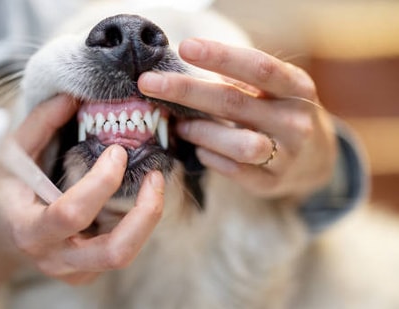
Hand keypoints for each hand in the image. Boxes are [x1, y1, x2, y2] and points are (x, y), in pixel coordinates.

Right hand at [0, 95, 163, 308]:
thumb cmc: (3, 190)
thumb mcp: (11, 153)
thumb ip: (40, 124)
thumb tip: (73, 97)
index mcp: (28, 230)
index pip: (70, 214)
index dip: (101, 182)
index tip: (117, 151)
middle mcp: (55, 259)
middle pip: (114, 252)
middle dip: (145, 214)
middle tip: (155, 177)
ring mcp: (75, 271)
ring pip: (125, 255)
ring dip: (148, 219)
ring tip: (154, 183)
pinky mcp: (89, 272)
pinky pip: (122, 251)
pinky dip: (138, 223)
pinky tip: (137, 196)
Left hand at [138, 38, 336, 198]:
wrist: (317, 159)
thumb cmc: (280, 112)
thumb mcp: (273, 90)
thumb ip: (239, 80)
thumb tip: (184, 68)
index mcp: (297, 88)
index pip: (258, 68)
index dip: (221, 56)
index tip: (185, 47)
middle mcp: (296, 121)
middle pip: (234, 103)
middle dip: (186, 91)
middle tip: (149, 83)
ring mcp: (287, 155)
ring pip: (237, 144)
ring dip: (200, 132)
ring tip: (180, 125)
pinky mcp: (272, 183)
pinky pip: (233, 170)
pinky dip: (210, 157)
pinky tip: (200, 149)